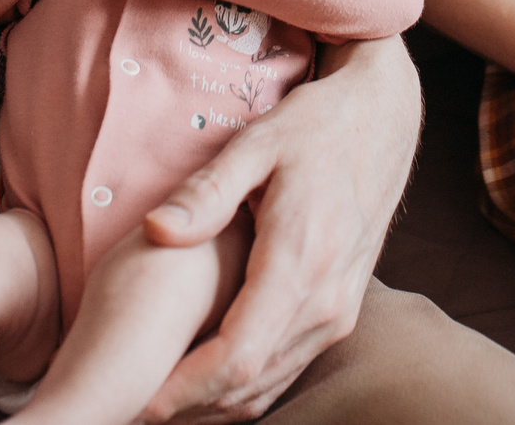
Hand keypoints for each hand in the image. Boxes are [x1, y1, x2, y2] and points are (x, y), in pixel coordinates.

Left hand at [137, 33, 420, 421]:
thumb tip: (155, 231)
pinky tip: (203, 385)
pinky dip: (245, 387)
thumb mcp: (257, 144)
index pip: (237, 355)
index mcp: (301, 260)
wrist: (383, 119)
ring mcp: (338, 310)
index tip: (137, 401)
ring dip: (215, 403)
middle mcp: (326, 300)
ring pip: (271, 383)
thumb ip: (206, 193)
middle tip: (130, 411)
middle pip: (251, 383)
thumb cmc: (317, 125)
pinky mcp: (341, 310)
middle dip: (190, 405)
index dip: (185, 388)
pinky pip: (288, 367)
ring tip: (158, 403)